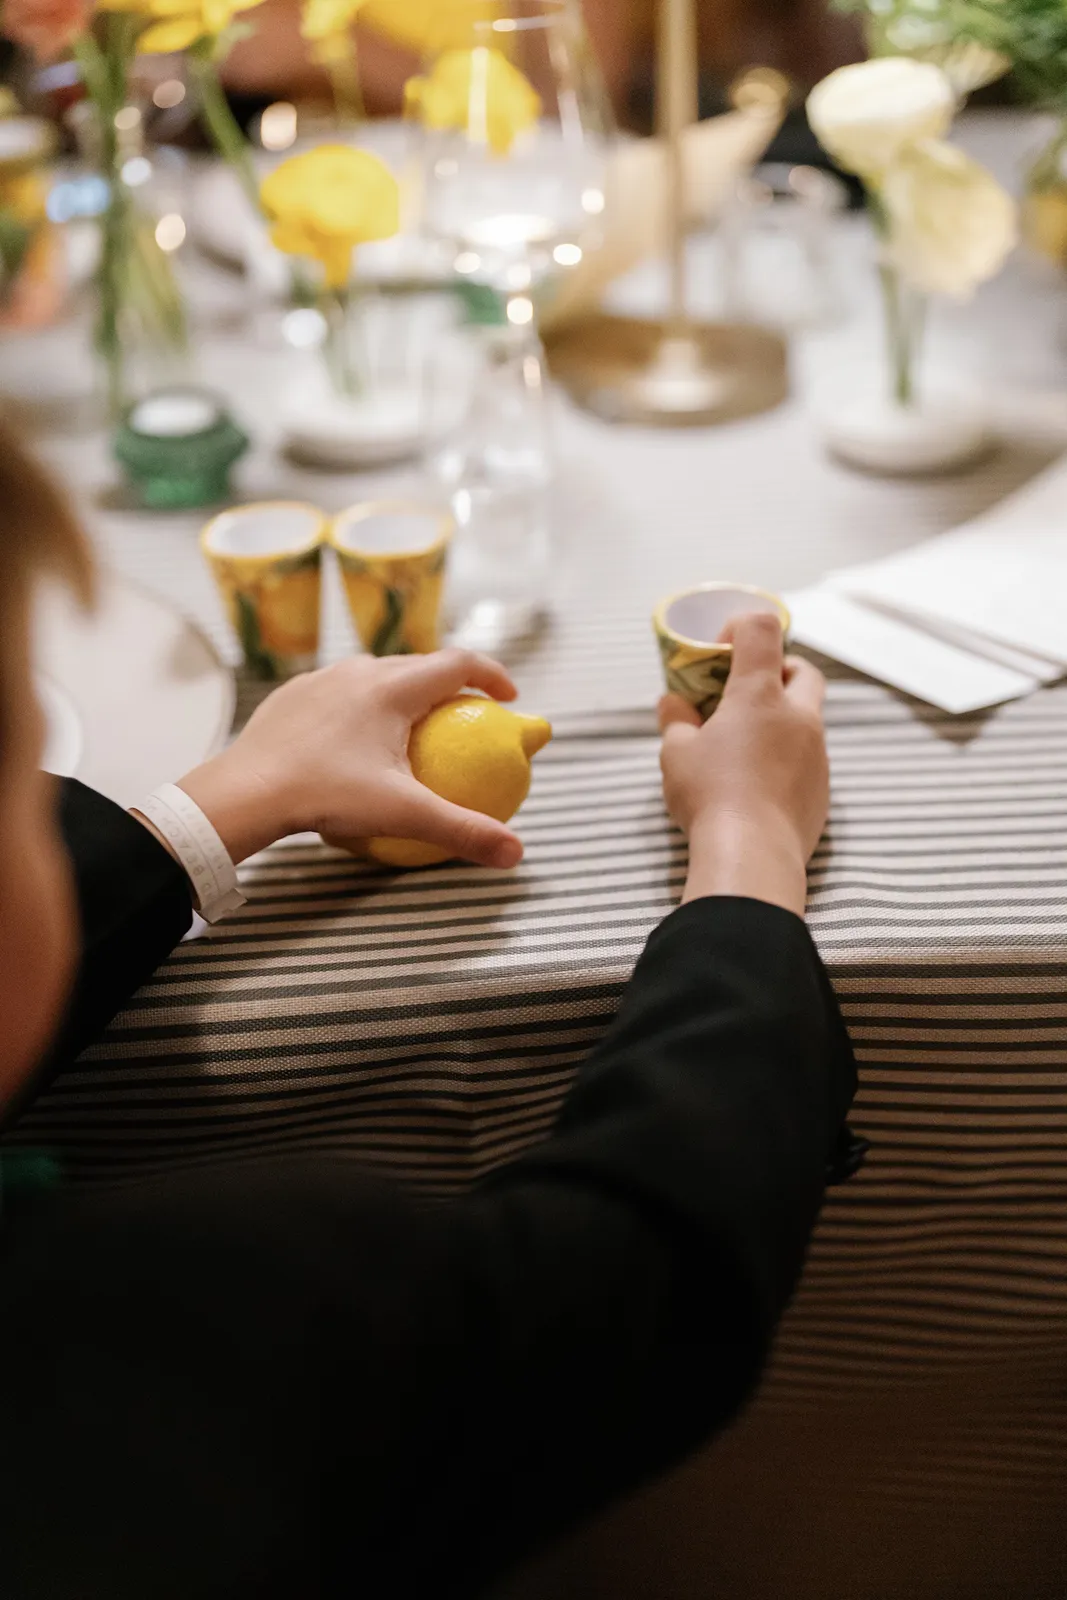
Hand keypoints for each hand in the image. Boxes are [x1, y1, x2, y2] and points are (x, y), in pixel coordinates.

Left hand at [174, 650, 524, 869]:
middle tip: (466, 716)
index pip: (459, 662)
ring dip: (405, 691)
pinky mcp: (293, 694)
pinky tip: (357, 740)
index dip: (492, 676)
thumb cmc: (325, 795)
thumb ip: (462, 830)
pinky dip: (364, 706)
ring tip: (412, 726)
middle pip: (420, 665)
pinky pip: (341, 690)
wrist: (245, 791)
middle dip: (451, 684)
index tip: (508, 699)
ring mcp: (322, 679)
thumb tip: (515, 852)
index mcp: (393, 687)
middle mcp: (360, 671)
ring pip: (378, 674)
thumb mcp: (403, 813)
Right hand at [659, 614, 827, 916]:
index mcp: (760, 695)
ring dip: (782, 718)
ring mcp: (817, 754)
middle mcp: (798, 717)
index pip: (763, 631)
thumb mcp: (676, 753)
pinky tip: (758, 783)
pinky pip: (808, 759)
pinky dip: (787, 757)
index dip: (741, 627)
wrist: (752, 856)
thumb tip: (672, 704)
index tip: (720, 648)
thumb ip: (676, 721)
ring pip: (808, 718)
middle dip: (778, 670)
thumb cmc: (709, 796)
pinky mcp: (822, 789)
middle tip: (745, 690)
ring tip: (744, 744)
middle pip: (803, 671)